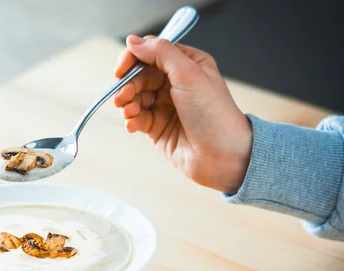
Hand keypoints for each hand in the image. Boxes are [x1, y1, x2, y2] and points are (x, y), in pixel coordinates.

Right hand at [114, 35, 252, 193]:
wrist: (222, 156)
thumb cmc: (214, 114)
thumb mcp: (189, 73)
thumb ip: (161, 53)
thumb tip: (134, 41)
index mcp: (188, 64)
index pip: (153, 52)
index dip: (134, 58)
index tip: (121, 70)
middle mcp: (176, 83)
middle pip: (140, 75)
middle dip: (129, 85)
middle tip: (123, 97)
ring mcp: (166, 106)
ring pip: (136, 96)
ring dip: (127, 103)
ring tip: (129, 112)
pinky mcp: (158, 127)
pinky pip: (137, 118)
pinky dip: (131, 120)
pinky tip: (132, 125)